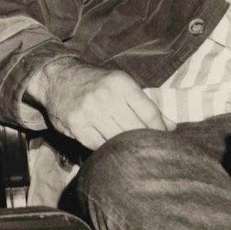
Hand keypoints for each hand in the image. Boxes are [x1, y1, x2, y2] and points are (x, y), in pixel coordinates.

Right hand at [27, 58, 172, 149]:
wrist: (59, 79)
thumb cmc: (98, 83)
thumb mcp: (123, 85)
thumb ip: (146, 105)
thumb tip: (171, 126)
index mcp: (121, 84)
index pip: (149, 112)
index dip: (160, 129)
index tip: (165, 137)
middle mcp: (105, 96)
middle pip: (134, 128)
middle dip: (145, 139)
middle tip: (151, 147)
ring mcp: (88, 112)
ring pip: (117, 138)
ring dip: (127, 147)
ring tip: (134, 150)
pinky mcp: (75, 125)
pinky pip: (98, 144)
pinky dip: (107, 149)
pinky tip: (113, 148)